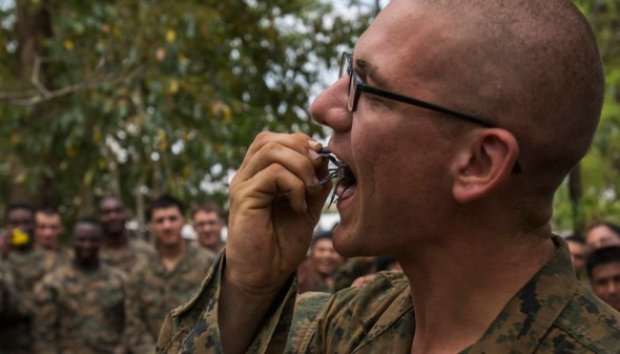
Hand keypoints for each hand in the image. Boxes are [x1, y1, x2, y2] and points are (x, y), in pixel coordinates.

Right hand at [225, 132, 330, 294]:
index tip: (320, 165)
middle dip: (302, 151)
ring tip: (309, 191)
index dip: (301, 143)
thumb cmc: (283, 242)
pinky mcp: (244, 198)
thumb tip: (325, 157)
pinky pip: (273, 174)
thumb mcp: (307, 206)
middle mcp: (246, 175)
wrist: (264, 276)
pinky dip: (294, 186)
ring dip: (300, 167)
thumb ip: (314, 182)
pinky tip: (299, 207)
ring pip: (271, 150)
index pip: (274, 139)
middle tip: (316, 177)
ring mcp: (242, 185)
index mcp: (258, 173)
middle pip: (270, 139)